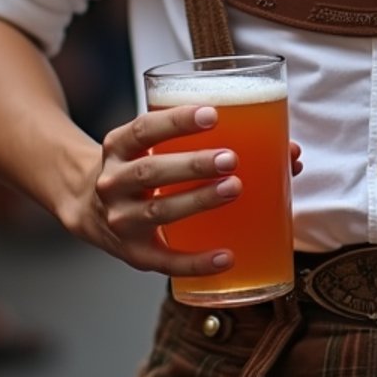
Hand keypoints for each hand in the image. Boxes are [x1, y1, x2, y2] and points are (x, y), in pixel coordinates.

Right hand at [73, 104, 301, 278]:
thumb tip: (289, 151)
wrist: (86, 207)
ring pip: (158, 213)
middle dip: (192, 165)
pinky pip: (166, 262)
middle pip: (150, 172)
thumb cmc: (143, 165)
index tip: (213, 114)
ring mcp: (121, 221)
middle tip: (232, 158)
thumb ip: (207, 139)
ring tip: (235, 189)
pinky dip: (197, 261)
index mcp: (118, 147)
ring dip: (198, 201)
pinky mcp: (134, 254)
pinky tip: (227, 256)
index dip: (175, 121)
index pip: (142, 129)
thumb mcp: (154, 143)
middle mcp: (113, 183)